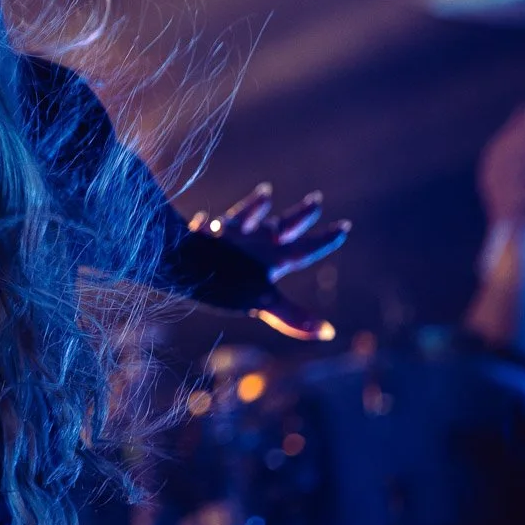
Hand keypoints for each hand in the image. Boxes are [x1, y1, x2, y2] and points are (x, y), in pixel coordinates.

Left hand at [187, 183, 350, 340]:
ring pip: (252, 217)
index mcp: (272, 257)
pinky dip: (213, 223)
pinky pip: (216, 224)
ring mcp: (231, 233)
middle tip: (316, 200)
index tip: (343, 227)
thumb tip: (329, 332)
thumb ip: (293, 317)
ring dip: (259, 206)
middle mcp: (255, 240)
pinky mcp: (207, 231)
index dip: (324, 241)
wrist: (180, 257)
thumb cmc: (222, 282)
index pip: (305, 249)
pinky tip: (206, 218)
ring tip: (265, 192)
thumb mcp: (262, 302)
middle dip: (301, 215)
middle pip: (283, 226)